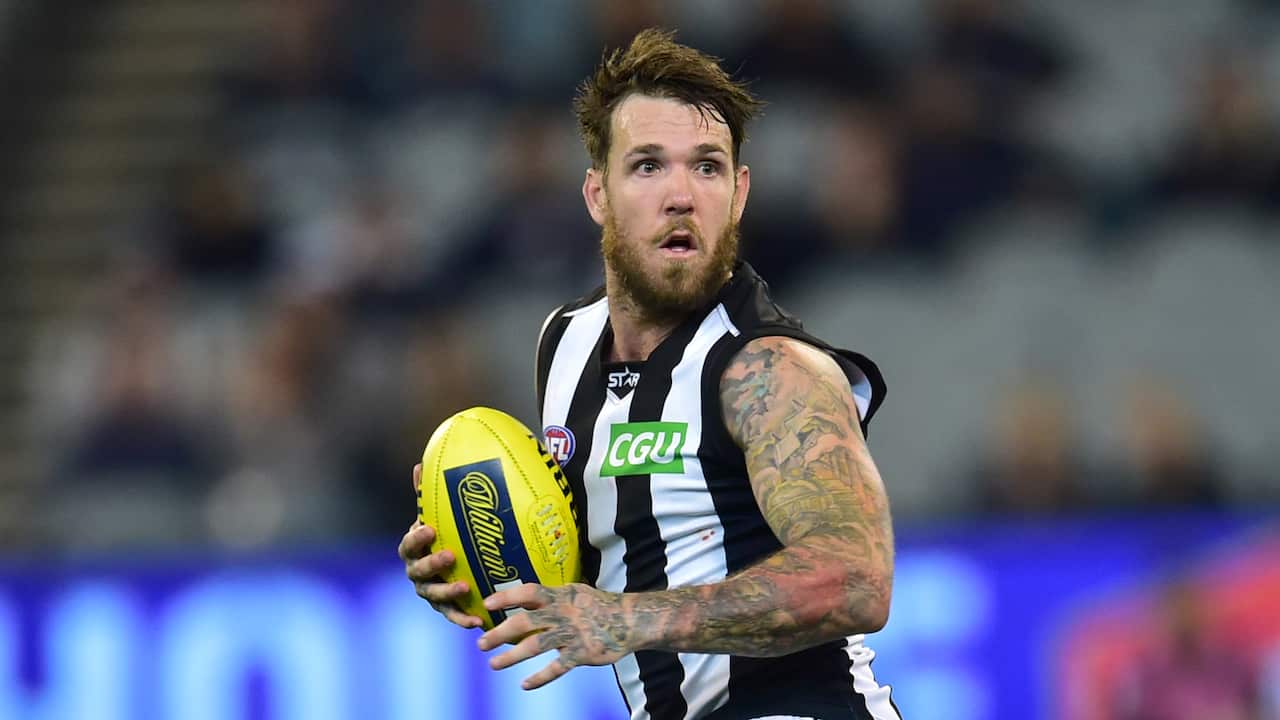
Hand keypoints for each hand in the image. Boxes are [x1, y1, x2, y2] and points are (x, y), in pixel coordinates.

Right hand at [399, 463, 482, 628]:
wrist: (448, 565)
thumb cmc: (442, 535)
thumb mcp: (435, 516)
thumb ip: (427, 494)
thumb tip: (419, 464)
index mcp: (413, 549)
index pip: (409, 543)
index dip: (417, 537)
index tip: (430, 529)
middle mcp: (416, 573)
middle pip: (419, 571)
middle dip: (432, 564)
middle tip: (450, 556)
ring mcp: (429, 592)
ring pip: (434, 596)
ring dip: (447, 593)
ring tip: (464, 587)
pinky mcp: (444, 609)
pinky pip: (452, 616)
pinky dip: (462, 619)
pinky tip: (477, 622)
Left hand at [476, 583, 635, 689]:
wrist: (629, 620)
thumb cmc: (598, 606)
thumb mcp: (575, 593)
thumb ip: (551, 597)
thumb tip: (524, 598)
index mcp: (560, 596)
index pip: (529, 592)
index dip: (507, 597)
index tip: (487, 603)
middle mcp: (562, 613)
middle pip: (525, 621)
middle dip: (500, 633)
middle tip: (481, 643)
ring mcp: (572, 634)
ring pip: (535, 645)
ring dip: (511, 656)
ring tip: (494, 664)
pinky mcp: (582, 653)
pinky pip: (557, 667)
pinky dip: (540, 678)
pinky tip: (525, 684)